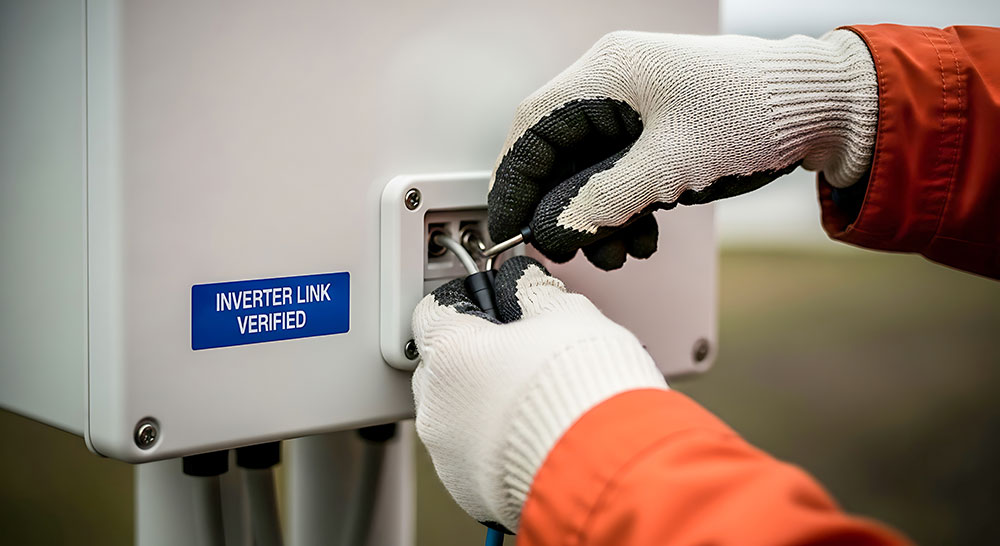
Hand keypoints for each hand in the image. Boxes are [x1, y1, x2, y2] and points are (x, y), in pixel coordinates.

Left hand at [411, 256, 666, 530]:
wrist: (609, 469)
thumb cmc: (586, 394)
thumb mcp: (568, 314)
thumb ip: (533, 291)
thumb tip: (523, 282)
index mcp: (451, 353)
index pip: (434, 309)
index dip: (467, 300)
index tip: (492, 301)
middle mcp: (438, 406)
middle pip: (441, 364)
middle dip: (475, 354)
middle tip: (521, 351)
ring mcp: (450, 454)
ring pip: (455, 413)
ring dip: (484, 401)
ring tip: (535, 397)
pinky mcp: (470, 491)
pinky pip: (472, 455)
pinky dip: (495, 443)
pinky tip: (535, 433)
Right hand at [488, 30, 876, 268]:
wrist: (822, 108)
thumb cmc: (756, 112)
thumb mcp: (669, 167)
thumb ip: (602, 202)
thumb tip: (553, 230)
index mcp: (607, 74)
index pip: (532, 128)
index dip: (513, 181)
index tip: (507, 225)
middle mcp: (614, 86)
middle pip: (558, 153)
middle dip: (562, 209)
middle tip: (568, 249)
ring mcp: (636, 109)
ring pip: (588, 171)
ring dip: (596, 217)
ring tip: (618, 250)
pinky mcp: (656, 131)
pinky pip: (618, 175)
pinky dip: (623, 209)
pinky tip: (641, 234)